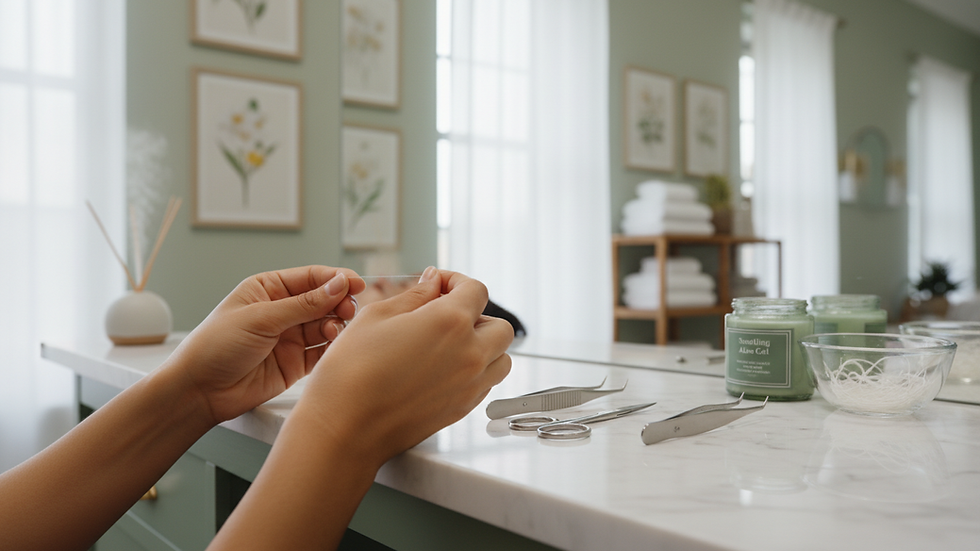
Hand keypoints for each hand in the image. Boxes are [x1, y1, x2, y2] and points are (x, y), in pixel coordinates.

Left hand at [167, 265, 365, 424]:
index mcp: (268, 289)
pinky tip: (333, 348)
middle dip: (338, 303)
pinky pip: (322, 352)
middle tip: (347, 311)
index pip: (310, 278)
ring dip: (335, 326)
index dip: (335, 279)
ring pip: (326, 325)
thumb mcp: (260, 318)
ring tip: (333, 332)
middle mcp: (281, 311)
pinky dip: (332, 349)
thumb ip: (303, 304)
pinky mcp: (295, 363)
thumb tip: (339, 285)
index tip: (357, 283)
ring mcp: (289, 337)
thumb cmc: (216, 346)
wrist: (199, 391)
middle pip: (323, 301)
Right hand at [297, 267, 513, 466]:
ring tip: (451, 344)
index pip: (476, 290)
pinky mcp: (462, 409)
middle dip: (476, 314)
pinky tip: (444, 369)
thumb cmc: (351, 373)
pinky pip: (486, 384)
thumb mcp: (376, 316)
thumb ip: (414, 295)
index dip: (455, 281)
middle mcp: (469, 354)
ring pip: (501, 358)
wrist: (344, 427)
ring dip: (485, 346)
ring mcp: (470, 385)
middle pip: (499, 325)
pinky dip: (476, 371)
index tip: (438, 285)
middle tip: (445, 314)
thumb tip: (432, 283)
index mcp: (450, 322)